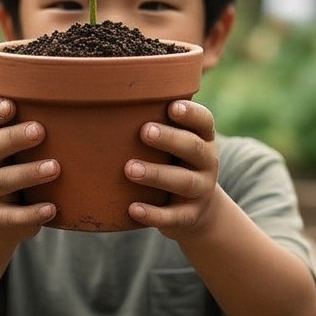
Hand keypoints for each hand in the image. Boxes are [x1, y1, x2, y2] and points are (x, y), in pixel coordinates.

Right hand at [0, 98, 57, 242]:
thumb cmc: (19, 167)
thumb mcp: (20, 147)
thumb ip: (38, 124)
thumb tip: (85, 95)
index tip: (11, 105)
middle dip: (14, 138)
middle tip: (40, 131)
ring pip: (3, 181)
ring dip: (28, 173)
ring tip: (55, 167)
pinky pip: (13, 216)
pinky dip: (32, 213)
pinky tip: (51, 208)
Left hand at [125, 100, 220, 238]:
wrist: (197, 212)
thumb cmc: (175, 165)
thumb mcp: (176, 145)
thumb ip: (156, 124)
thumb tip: (108, 98)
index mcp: (203, 139)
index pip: (204, 122)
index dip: (191, 114)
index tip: (172, 107)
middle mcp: (207, 163)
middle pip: (193, 148)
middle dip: (170, 139)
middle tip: (144, 132)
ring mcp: (201, 191)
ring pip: (183, 181)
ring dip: (157, 174)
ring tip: (130, 169)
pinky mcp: (189, 217)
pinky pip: (173, 216)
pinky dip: (153, 214)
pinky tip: (133, 208)